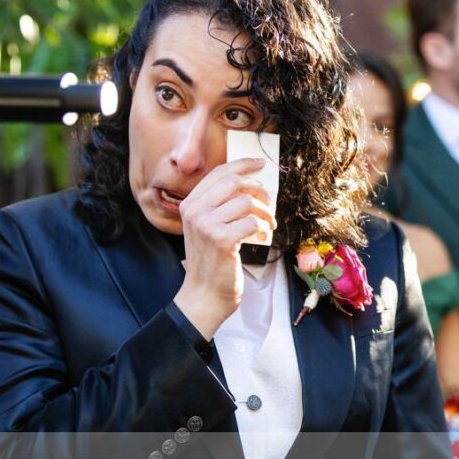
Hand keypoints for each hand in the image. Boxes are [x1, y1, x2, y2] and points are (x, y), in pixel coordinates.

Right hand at [173, 157, 276, 339]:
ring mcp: (206, 225)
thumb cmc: (212, 261)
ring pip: (247, 202)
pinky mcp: (221, 240)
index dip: (243, 164)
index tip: (261, 164)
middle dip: (258, 189)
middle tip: (268, 203)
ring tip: (268, 225)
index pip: (219, 173)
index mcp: (190, 204)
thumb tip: (251, 183)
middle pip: (234, 182)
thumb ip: (220, 205)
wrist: (205, 295)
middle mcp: (194, 211)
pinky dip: (264, 228)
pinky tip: (263, 237)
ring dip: (265, 213)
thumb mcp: (207, 228)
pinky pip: (253, 222)